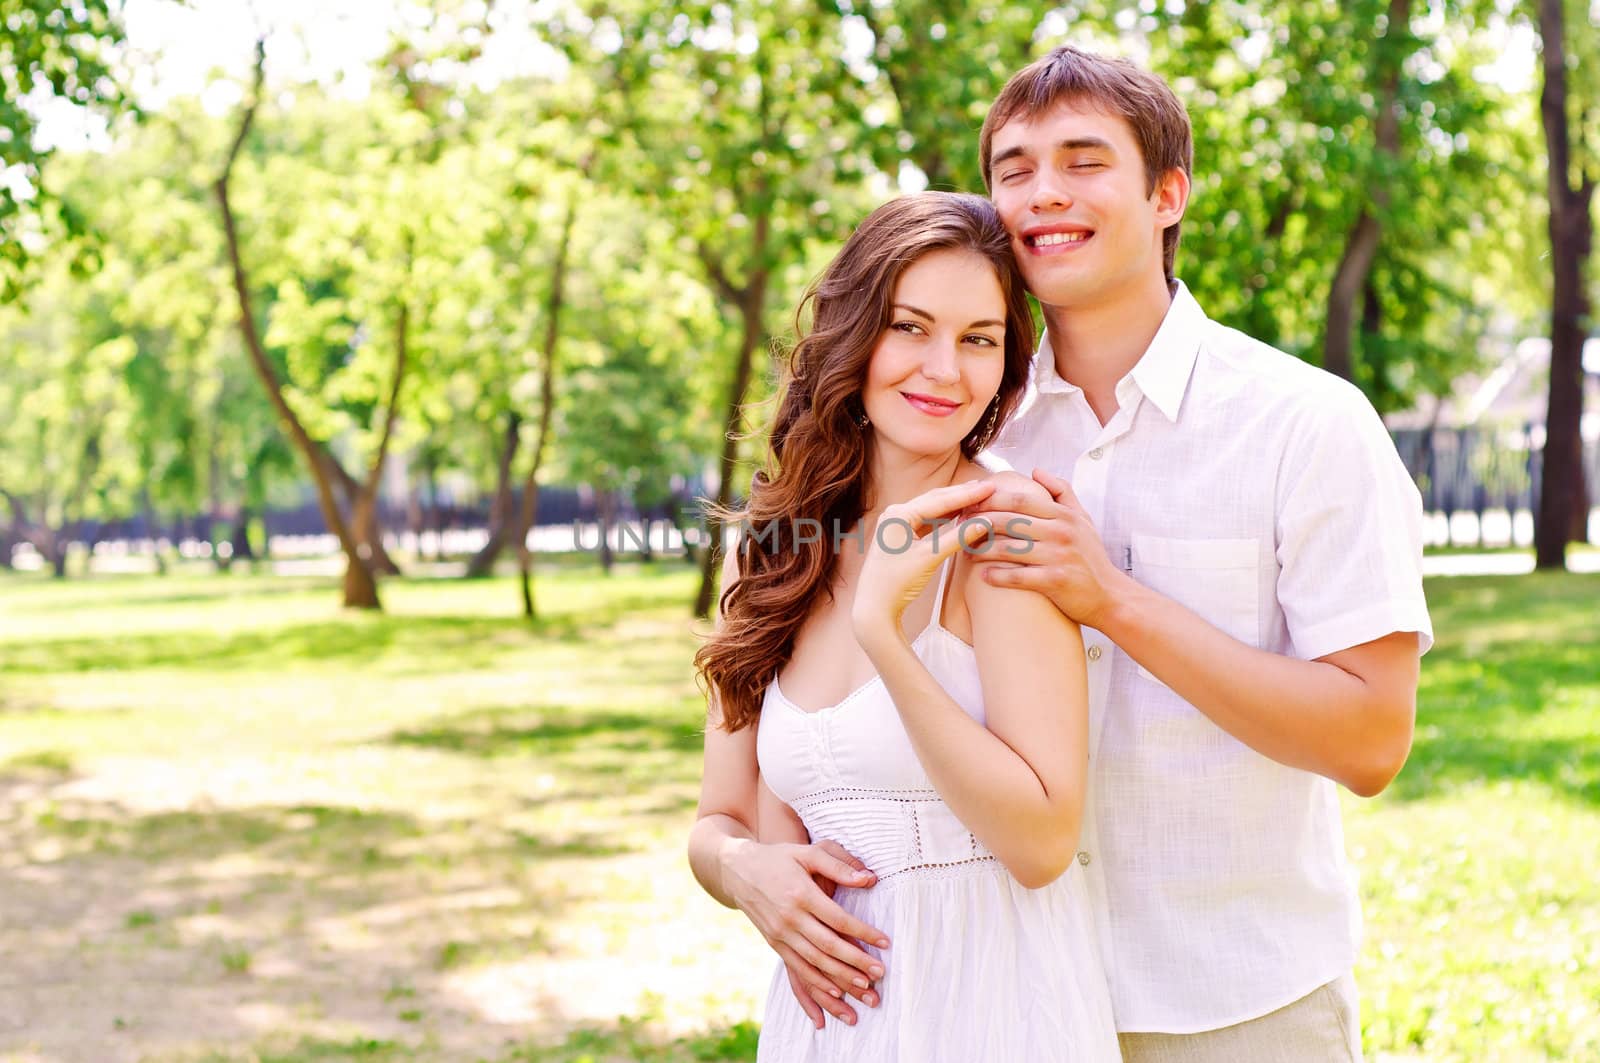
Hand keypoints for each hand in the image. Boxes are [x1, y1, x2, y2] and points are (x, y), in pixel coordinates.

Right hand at [723, 837, 889, 1027]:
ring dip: (840, 977)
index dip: (863, 933)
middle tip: (880, 973)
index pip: (838, 919)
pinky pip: (797, 968)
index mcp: (801, 893)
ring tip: (864, 988)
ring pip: (814, 962)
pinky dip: (816, 983)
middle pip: (828, 946)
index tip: (885, 943)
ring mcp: (780, 933)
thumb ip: (839, 865)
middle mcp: (789, 917)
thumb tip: (870, 879)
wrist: (738, 870)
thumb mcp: (808, 852)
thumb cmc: (779, 858)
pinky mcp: (774, 943)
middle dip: (856, 962)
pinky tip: (835, 992)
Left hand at [851, 479, 995, 650]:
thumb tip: (985, 522)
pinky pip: (927, 522)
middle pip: (936, 500)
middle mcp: (895, 514)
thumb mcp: (930, 558)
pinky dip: (945, 519)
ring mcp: (896, 525)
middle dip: (963, 495)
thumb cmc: (896, 583)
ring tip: (978, 497)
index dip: (967, 494)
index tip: (990, 486)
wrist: (874, 607)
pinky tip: (960, 514)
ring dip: (955, 505)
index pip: (940, 500)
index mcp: (898, 514)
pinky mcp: (900, 537)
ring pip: (932, 510)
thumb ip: (958, 537)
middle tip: (988, 487)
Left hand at [965, 468, 1127, 628]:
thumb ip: (1062, 491)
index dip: (991, 500)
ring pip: (1009, 547)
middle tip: (959, 526)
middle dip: (980, 522)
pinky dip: (997, 575)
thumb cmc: (1091, 556)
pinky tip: (982, 576)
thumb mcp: (1083, 519)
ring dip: (982, 549)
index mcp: (1064, 515)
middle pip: (1010, 520)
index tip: (971, 504)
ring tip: (965, 551)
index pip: (1020, 499)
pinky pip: (1018, 576)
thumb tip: (1035, 470)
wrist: (1110, 596)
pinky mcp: (1055, 581)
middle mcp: (1061, 532)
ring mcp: (1058, 556)